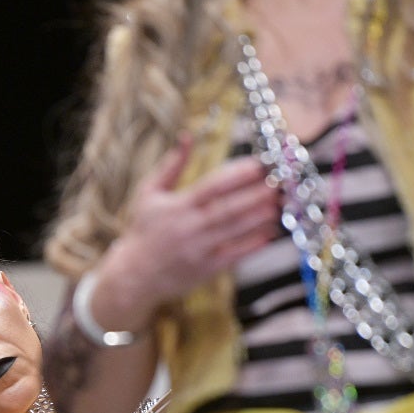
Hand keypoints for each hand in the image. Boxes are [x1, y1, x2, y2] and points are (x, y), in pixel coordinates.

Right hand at [93, 139, 280, 328]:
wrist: (133, 276)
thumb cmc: (142, 230)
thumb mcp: (148, 193)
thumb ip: (170, 165)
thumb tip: (187, 136)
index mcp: (177, 206)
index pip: (212, 186)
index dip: (237, 175)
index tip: (259, 164)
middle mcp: (190, 227)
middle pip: (230, 208)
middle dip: (257, 194)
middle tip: (279, 182)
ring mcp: (199, 250)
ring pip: (236, 230)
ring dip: (261, 216)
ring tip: (279, 203)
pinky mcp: (206, 269)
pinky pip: (235, 255)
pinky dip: (254, 243)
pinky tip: (270, 232)